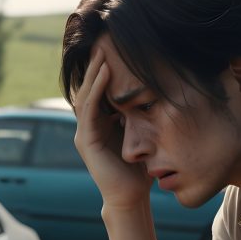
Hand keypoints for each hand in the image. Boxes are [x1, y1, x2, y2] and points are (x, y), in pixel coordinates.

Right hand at [71, 52, 152, 209]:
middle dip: (95, 66)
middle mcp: (88, 126)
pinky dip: (96, 89)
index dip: (103, 72)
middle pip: (89, 89)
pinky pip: (89, 109)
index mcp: (100, 124)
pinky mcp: (85, 140)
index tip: (114, 50)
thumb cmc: (138, 170)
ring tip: (102, 53)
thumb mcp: (141, 135)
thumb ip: (141, 118)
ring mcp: (84, 133)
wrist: (130, 197)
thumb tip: (156, 95)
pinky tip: (104, 73)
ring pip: (86, 95)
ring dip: (94, 73)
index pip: (99, 92)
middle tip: (103, 42)